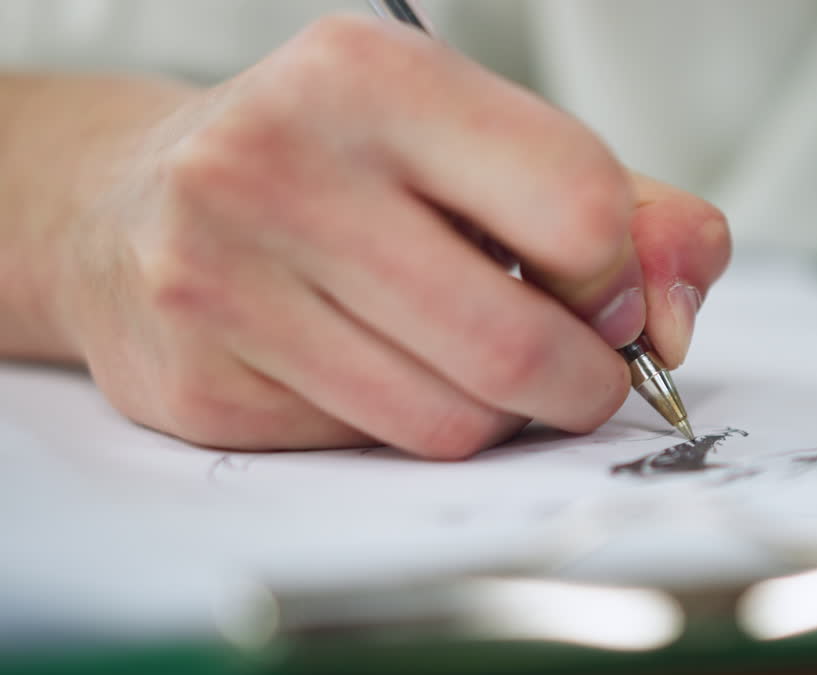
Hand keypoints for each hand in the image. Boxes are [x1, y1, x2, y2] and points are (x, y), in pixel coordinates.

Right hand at [58, 15, 729, 457]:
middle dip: (582, 381)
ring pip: (452, 419)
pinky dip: (413, 426)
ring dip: (500, 412)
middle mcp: (278, 162)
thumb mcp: (487, 145)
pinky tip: (378, 367)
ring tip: (468, 356)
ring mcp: (221, 277)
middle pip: (515, 342)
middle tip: (576, 367)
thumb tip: (675, 312)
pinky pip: (376, 448)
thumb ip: (628, 211)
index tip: (599, 288)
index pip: (578, 206)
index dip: (618, 274)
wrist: (133, 206)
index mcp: (374, 76)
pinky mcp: (199, 381)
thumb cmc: (344, 171)